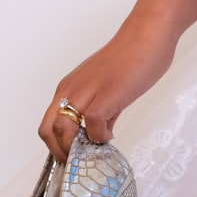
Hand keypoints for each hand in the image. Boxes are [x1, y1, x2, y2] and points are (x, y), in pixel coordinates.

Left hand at [39, 19, 176, 160]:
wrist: (148, 35)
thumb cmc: (132, 56)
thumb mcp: (108, 87)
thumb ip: (101, 111)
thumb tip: (100, 133)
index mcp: (70, 87)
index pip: (49, 123)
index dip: (56, 145)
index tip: (72, 156)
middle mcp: (71, 89)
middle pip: (47, 130)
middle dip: (60, 152)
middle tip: (80, 161)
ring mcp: (87, 92)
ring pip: (62, 131)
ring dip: (77, 148)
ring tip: (95, 150)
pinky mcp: (106, 96)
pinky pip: (92, 127)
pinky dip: (100, 137)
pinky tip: (111, 133)